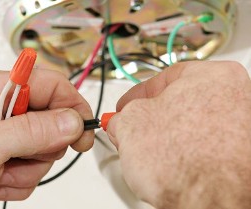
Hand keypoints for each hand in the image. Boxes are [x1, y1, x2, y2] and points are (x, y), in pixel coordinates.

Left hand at [0, 67, 93, 208]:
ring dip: (28, 167)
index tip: (84, 131)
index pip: (51, 84)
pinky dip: (20, 178)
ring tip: (0, 172)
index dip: (73, 105)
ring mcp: (6, 130)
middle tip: (21, 158)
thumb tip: (72, 121)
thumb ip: (32, 131)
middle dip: (42, 147)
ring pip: (45, 146)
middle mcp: (2, 105)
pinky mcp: (8, 150)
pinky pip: (34, 164)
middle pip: (52, 118)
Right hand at [107, 61, 250, 208]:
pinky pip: (204, 149)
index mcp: (213, 76)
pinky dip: (186, 155)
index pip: (165, 78)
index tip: (125, 107)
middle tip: (133, 131)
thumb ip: (121, 116)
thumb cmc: (187, 161)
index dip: (137, 95)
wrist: (216, 200)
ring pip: (190, 128)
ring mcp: (241, 128)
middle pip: (179, 104)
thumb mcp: (131, 125)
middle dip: (151, 119)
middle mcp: (235, 98)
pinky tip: (172, 166)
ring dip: (167, 139)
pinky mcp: (241, 157)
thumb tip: (120, 121)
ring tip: (152, 156)